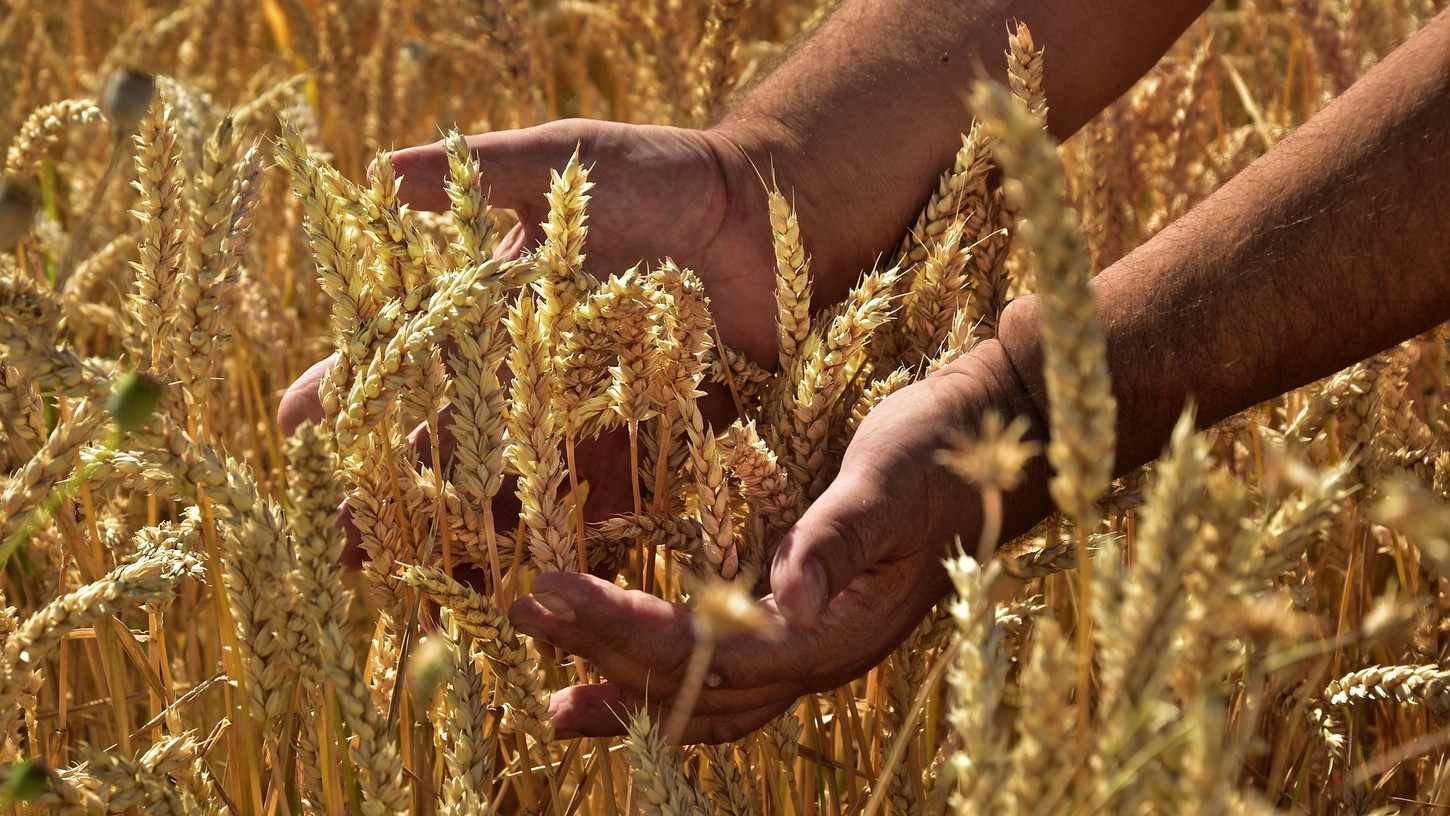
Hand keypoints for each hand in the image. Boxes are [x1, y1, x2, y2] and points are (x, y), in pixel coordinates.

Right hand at [277, 118, 781, 541]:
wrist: (774, 215)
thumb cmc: (666, 176)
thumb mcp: (570, 163)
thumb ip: (490, 171)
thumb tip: (384, 170)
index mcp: (498, 310)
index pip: (410, 355)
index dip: (353, 390)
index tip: (297, 430)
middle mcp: (533, 374)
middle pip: (450, 441)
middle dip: (396, 493)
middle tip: (341, 547)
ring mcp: (589, 417)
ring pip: (514, 488)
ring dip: (469, 537)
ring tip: (420, 586)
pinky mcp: (652, 446)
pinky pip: (604, 503)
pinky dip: (568, 543)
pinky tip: (531, 585)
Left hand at [509, 340, 1046, 741]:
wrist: (996, 441)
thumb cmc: (942, 451)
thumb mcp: (888, 480)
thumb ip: (837, 539)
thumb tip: (787, 601)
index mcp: (838, 632)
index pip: (709, 651)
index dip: (624, 630)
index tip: (548, 593)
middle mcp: (823, 657)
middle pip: (698, 689)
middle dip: (605, 658)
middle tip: (523, 615)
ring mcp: (817, 647)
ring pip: (713, 704)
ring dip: (632, 698)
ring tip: (557, 706)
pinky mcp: (807, 623)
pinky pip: (730, 680)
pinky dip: (672, 686)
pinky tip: (626, 678)